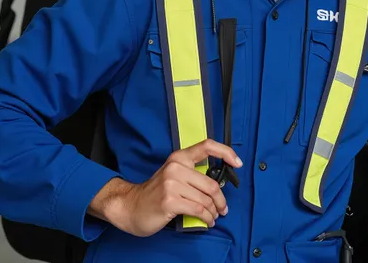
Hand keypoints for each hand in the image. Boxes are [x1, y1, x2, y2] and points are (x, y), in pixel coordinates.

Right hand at [88, 139, 241, 236]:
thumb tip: (218, 184)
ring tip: (213, 217)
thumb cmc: (156, 193)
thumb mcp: (173, 175)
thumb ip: (193, 174)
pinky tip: (207, 221)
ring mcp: (172, 184)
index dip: (226, 152)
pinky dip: (207, 218)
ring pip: (206, 200)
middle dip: (221, 200)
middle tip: (223, 208)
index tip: (237, 163)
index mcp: (179, 157)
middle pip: (211, 184)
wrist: (130, 207)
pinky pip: (198, 210)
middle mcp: (176, 167)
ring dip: (214, 212)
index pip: (207, 145)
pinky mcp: (170, 201)